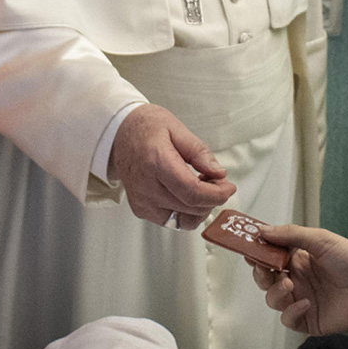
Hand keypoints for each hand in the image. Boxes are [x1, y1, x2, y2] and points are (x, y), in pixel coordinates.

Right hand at [111, 104, 236, 230]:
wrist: (118, 132)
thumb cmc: (146, 127)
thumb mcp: (176, 128)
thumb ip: (199, 152)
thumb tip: (218, 173)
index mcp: (156, 162)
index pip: (192, 192)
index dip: (216, 195)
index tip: (228, 187)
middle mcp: (146, 186)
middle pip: (190, 208)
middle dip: (212, 199)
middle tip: (218, 182)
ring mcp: (141, 201)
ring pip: (182, 221)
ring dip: (200, 209)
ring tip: (202, 188)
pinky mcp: (140, 209)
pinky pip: (171, 221)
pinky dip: (185, 212)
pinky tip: (187, 195)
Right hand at [247, 223, 347, 335]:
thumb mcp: (321, 240)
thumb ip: (291, 235)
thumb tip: (263, 231)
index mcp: (298, 260)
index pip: (270, 257)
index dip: (258, 254)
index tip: (249, 249)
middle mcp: (297, 280)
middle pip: (265, 280)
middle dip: (260, 274)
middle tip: (265, 268)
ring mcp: (301, 300)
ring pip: (273, 299)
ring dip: (276, 292)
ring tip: (290, 284)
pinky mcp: (308, 320)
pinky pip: (288, 319)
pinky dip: (292, 311)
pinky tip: (306, 303)